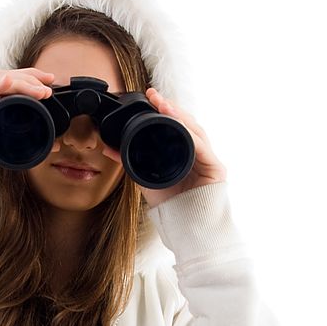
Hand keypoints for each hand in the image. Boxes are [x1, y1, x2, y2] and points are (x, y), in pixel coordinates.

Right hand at [0, 68, 54, 169]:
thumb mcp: (8, 145)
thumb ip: (28, 143)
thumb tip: (53, 146)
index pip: (14, 81)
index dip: (33, 78)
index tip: (51, 80)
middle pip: (9, 76)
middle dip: (31, 77)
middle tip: (49, 83)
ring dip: (21, 82)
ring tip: (39, 88)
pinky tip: (8, 82)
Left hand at [114, 88, 227, 207]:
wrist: (186, 229)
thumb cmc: (170, 206)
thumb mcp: (146, 178)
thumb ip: (131, 162)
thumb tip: (109, 149)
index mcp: (184, 152)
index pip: (176, 125)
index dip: (165, 109)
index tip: (150, 96)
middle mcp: (199, 153)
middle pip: (187, 123)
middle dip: (172, 108)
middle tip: (155, 96)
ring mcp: (209, 160)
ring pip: (196, 131)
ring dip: (181, 116)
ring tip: (166, 106)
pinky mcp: (216, 169)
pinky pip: (202, 149)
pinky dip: (191, 137)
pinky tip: (180, 127)